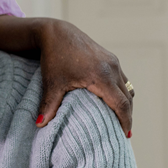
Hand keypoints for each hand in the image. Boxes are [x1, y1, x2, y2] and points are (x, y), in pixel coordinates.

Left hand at [35, 19, 133, 135]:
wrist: (56, 32)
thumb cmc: (54, 57)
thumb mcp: (52, 82)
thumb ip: (49, 105)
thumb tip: (40, 125)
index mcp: (101, 76)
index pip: (121, 104)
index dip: (125, 121)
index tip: (125, 135)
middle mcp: (112, 68)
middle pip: (128, 98)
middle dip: (127, 116)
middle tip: (123, 132)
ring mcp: (113, 62)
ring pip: (127, 88)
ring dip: (125, 103)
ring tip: (118, 119)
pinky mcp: (110, 58)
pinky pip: (122, 79)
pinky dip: (121, 92)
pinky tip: (112, 101)